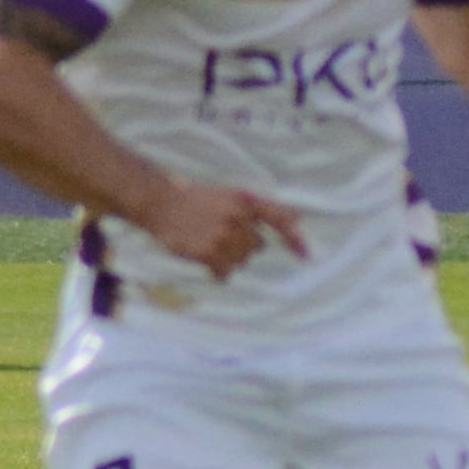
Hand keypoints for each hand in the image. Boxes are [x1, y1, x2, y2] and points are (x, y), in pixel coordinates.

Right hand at [137, 180, 308, 274]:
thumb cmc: (196, 200)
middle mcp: (238, 217)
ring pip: (241, 261)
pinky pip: (225, 272)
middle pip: (256, 247)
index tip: (306, 254)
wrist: (162, 204)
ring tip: (208, 243)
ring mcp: (223, 236)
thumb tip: (297, 217)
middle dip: (242, 246)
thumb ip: (259, 208)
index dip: (294, 237)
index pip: (277, 218)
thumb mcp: (229, 195)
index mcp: (245, 200)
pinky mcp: (209, 252)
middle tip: (219, 236)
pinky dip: (217, 271)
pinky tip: (203, 256)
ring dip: (228, 258)